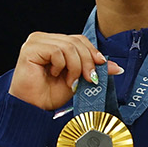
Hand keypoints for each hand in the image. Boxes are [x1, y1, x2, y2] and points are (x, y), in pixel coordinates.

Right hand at [8, 32, 122, 111]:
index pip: (78, 39)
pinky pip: (56, 51)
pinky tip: (55, 75)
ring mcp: (35, 42)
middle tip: (88, 79)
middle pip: (76, 41)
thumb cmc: (49, 94)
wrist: (33, 108)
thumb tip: (117, 67)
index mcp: (53, 42)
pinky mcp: (30, 48)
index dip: (92, 52)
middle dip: (87, 62)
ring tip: (70, 81)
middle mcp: (43, 39)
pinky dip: (61, 66)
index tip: (100, 66)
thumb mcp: (79, 79)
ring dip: (75, 67)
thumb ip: (95, 69)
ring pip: (68, 46)